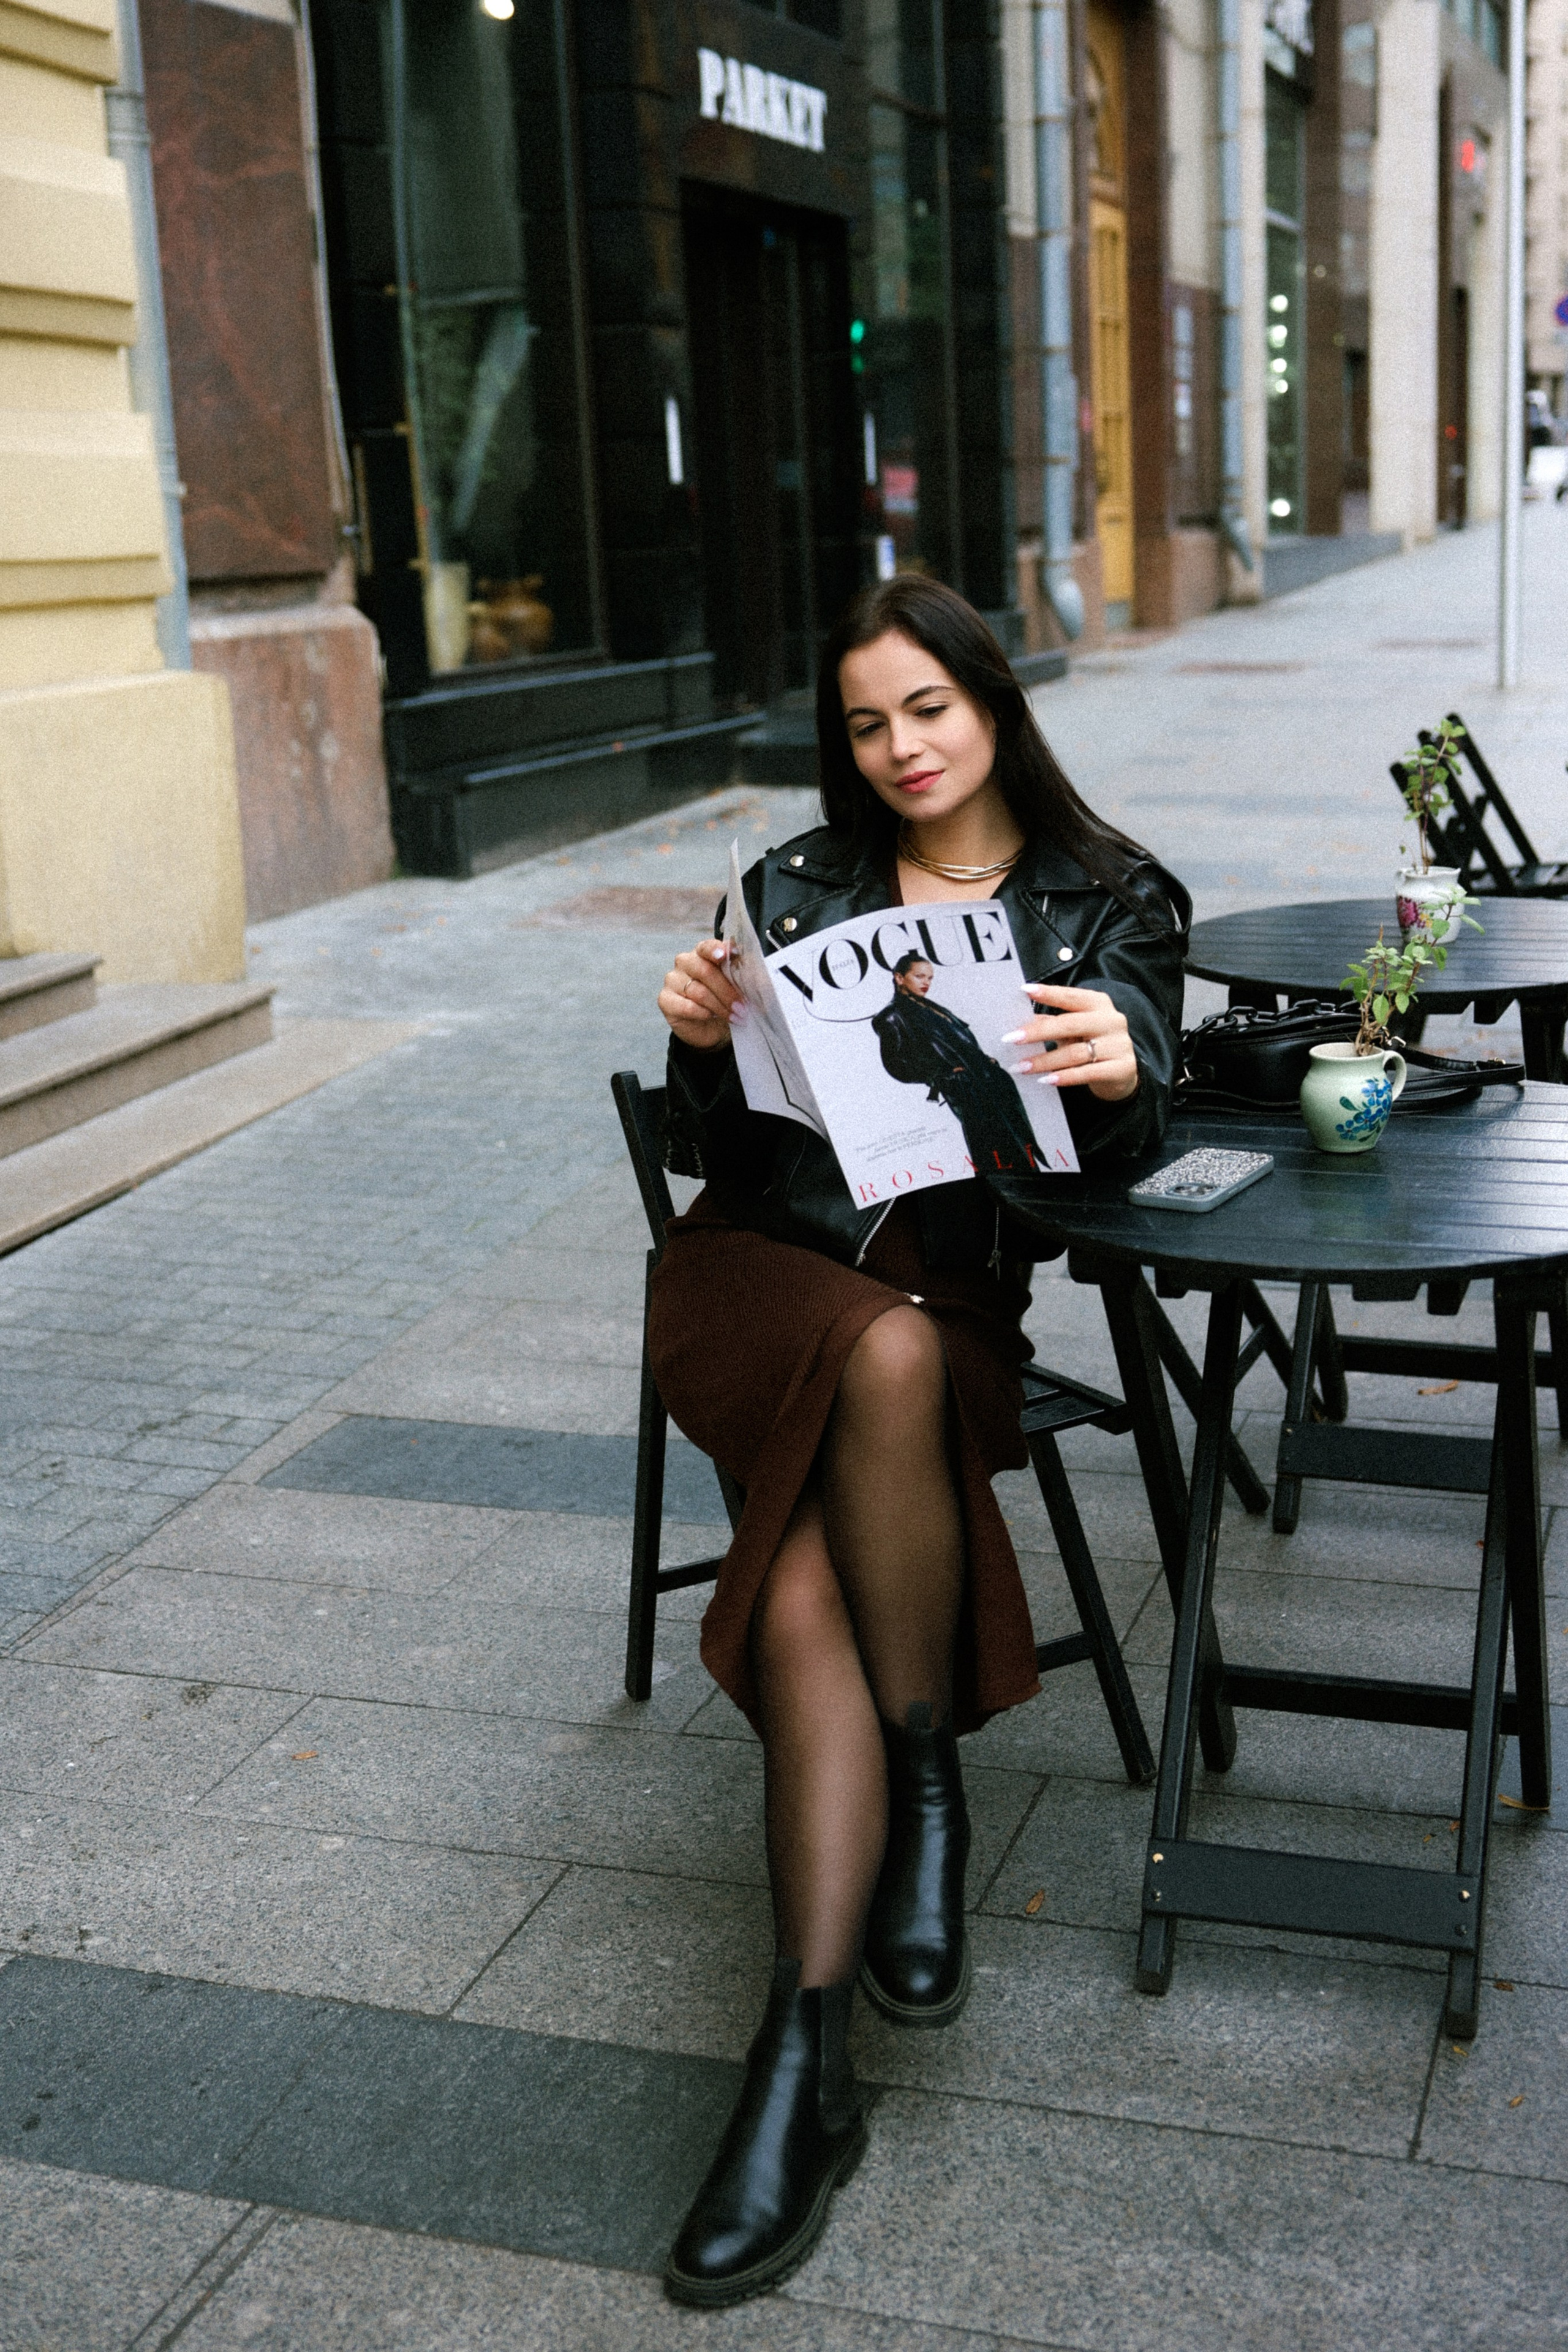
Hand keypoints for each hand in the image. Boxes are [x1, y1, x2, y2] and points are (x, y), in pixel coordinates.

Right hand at [658, 937, 740, 1052]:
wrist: (711, 1028)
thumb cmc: (725, 1002)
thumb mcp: (737, 988)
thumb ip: (744, 977)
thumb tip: (760, 976)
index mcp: (703, 953)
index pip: (707, 946)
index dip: (716, 949)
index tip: (726, 954)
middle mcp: (685, 962)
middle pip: (705, 971)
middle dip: (727, 991)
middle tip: (743, 1006)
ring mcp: (673, 980)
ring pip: (698, 991)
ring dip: (720, 1006)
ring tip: (735, 1016)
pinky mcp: (665, 999)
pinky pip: (686, 1006)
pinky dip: (702, 1013)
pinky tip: (711, 1016)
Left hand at [1000, 984, 1138, 1101]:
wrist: (1122, 1072)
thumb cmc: (1091, 1044)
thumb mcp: (1073, 1030)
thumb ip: (1052, 1023)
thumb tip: (1020, 1022)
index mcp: (1099, 1004)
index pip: (1071, 996)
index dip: (1049, 994)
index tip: (1024, 990)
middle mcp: (1111, 1020)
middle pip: (1069, 1024)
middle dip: (1037, 1032)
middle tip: (1011, 1039)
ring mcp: (1119, 1044)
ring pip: (1075, 1052)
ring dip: (1044, 1061)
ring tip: (1021, 1066)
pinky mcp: (1121, 1068)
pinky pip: (1087, 1073)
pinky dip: (1064, 1077)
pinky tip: (1046, 1080)